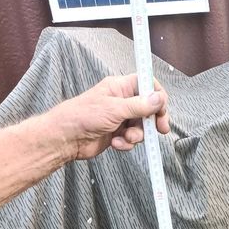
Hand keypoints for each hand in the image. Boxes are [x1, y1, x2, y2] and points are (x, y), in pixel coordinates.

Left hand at [52, 73, 169, 159]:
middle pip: (148, 108)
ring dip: (137, 135)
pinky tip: (116, 143)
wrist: (67, 138)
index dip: (157, 96)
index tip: (162, 109)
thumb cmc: (82, 116)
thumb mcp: (114, 109)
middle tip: (159, 129)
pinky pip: (132, 139)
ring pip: (141, 127)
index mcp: (120, 87)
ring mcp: (120, 118)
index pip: (146, 84)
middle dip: (153, 121)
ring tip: (125, 138)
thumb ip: (139, 105)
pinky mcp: (117, 133)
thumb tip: (158, 98)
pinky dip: (126, 143)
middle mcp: (122, 101)